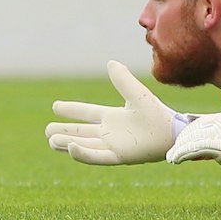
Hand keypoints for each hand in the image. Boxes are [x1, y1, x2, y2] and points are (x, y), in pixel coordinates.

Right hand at [46, 61, 184, 165]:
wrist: (172, 133)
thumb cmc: (158, 114)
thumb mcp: (136, 94)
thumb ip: (123, 80)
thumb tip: (110, 62)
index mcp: (113, 117)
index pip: (87, 113)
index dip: (71, 110)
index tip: (55, 106)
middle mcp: (110, 132)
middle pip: (81, 132)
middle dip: (64, 131)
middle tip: (47, 130)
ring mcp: (113, 145)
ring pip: (84, 145)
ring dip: (68, 143)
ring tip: (51, 141)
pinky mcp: (118, 157)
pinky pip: (96, 156)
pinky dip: (82, 153)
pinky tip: (70, 147)